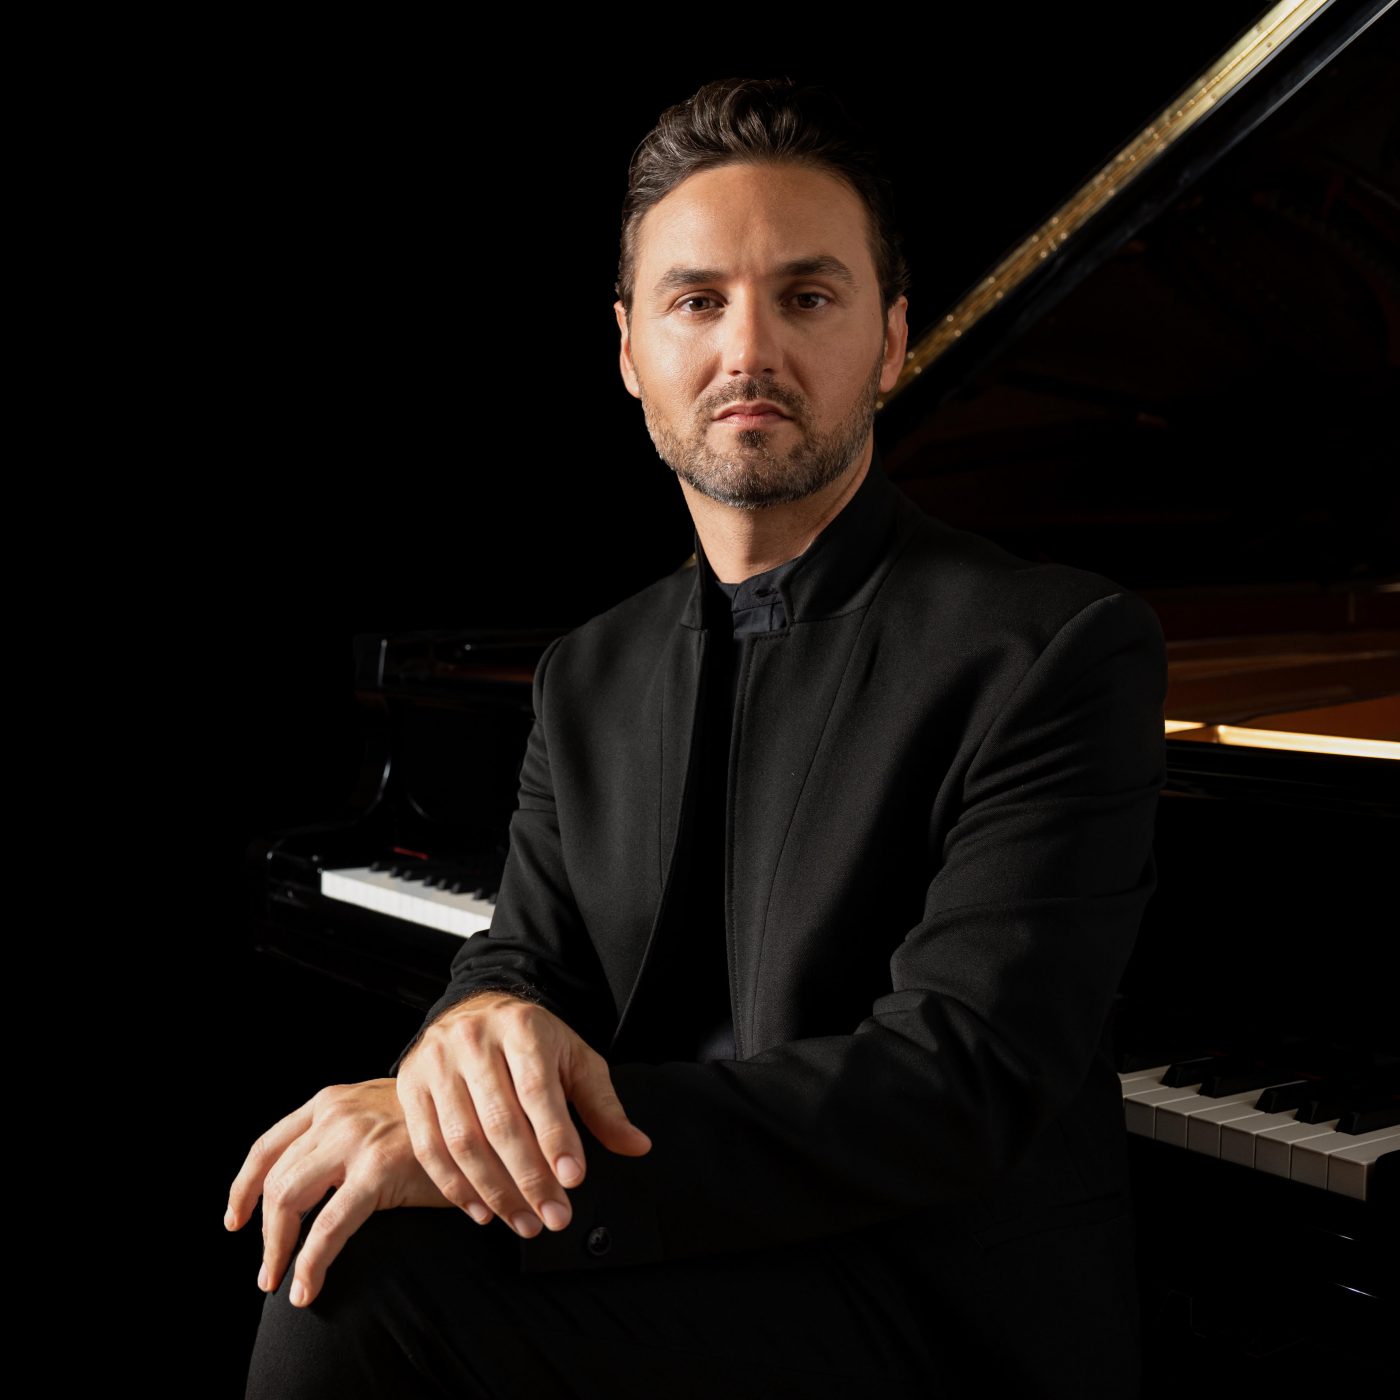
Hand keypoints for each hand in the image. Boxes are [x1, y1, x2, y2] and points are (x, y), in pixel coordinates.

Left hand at [224, 1078, 451, 1307]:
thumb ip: (346, 1134)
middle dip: (262, 1230)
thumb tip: (311, 1184)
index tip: (236, 1218)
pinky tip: (306, 1288)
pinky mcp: (379, 1168)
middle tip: (267, 1268)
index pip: (269, 1143)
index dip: (245, 1185)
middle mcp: (337, 1113)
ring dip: (277, 1249)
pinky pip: (328, 1227)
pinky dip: (309, 1263)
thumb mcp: (381, 1115)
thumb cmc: (439, 1125)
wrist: (487, 1116)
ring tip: (281, 1281)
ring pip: (289, 1200)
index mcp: (334, 1100)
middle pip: (275, 1177)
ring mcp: (357, 1138)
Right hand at [395, 991, 651, 1239]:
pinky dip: (455, 1186)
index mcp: (521, 1028)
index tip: (572, 1180)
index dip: (555, 1138)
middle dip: (529, 1178)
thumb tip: (637, 1146)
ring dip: (494, 1191)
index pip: (538, 1090)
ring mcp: (436, 1063)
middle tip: (553, 1217)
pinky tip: (482, 1210)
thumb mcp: (575, 1059)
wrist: (475, 1010)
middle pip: (499, 1121)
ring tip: (523, 1222)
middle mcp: (474, 1041)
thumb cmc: (533, 1041)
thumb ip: (602, 1105)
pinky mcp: (410, 1085)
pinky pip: (429, 1146)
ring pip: (462, 1140)